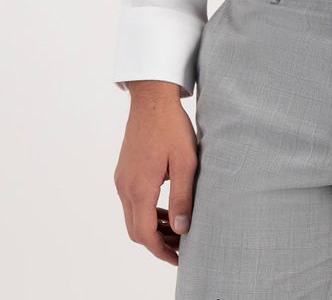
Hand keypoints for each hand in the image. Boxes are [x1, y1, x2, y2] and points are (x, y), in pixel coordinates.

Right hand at [113, 83, 197, 264]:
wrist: (151, 98)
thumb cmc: (171, 126)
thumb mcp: (186, 161)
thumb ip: (183, 197)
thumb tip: (181, 229)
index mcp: (140, 187)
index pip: (145, 233)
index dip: (162, 250)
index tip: (179, 257)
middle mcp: (125, 186)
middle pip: (135, 230)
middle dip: (157, 243)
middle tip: (180, 247)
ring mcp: (122, 178)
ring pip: (132, 217)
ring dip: (152, 228)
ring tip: (176, 230)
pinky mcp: (124, 171)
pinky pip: (132, 202)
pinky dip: (147, 212)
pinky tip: (165, 209)